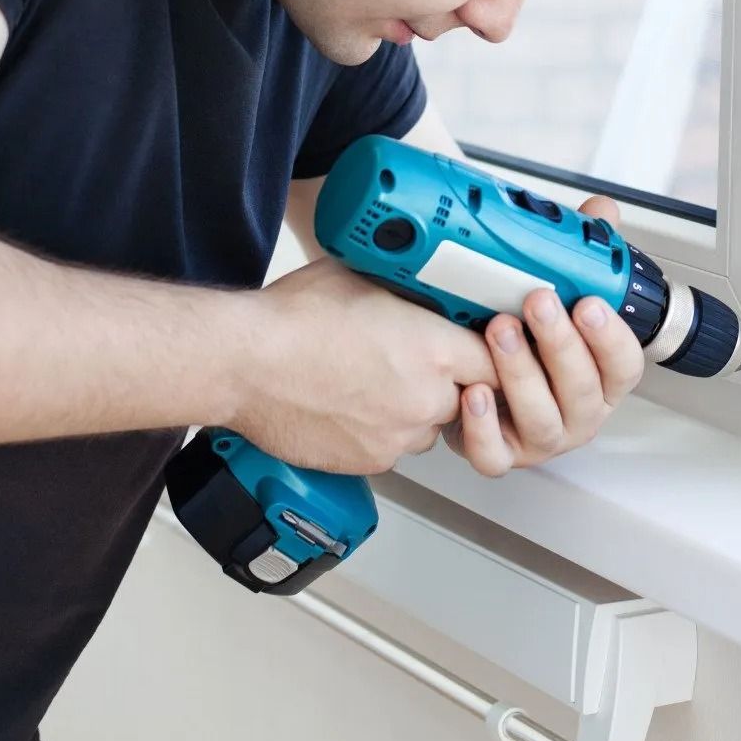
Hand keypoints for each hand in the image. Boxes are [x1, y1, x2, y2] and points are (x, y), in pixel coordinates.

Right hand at [228, 256, 499, 474]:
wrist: (242, 365)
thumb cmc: (291, 320)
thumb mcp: (363, 279)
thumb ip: (407, 289)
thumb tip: (423, 282)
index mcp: (433, 349)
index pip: (497, 361)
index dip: (490, 355)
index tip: (481, 349)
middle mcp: (425, 398)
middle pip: (466, 397)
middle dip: (448, 382)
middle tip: (411, 361)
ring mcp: (398, 436)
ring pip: (428, 426)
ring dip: (414, 409)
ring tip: (372, 381)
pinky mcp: (370, 461)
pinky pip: (393, 448)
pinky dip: (380, 431)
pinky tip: (350, 404)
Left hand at [442, 196, 645, 477]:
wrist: (475, 381)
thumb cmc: (528, 342)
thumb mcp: (558, 295)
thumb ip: (584, 255)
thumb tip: (603, 213)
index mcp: (602, 378)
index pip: (625, 365)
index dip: (611, 336)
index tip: (590, 303)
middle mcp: (579, 412)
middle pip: (583, 390)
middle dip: (560, 345)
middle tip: (538, 301)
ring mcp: (541, 437)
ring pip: (542, 419)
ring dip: (520, 373)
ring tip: (499, 330)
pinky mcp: (501, 455)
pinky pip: (494, 455)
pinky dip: (483, 427)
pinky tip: (473, 392)